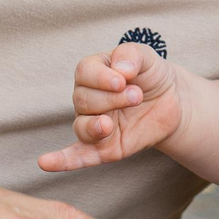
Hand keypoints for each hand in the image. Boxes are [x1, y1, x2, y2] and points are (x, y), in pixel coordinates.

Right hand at [37, 42, 185, 172]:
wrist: (172, 102)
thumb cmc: (151, 75)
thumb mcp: (147, 57)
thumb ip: (131, 55)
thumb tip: (120, 70)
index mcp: (92, 73)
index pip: (84, 72)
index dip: (101, 77)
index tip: (123, 80)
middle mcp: (86, 99)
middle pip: (83, 100)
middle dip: (111, 99)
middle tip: (137, 96)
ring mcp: (93, 124)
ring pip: (81, 126)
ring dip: (95, 126)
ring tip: (110, 124)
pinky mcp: (103, 149)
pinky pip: (77, 157)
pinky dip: (61, 161)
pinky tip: (45, 162)